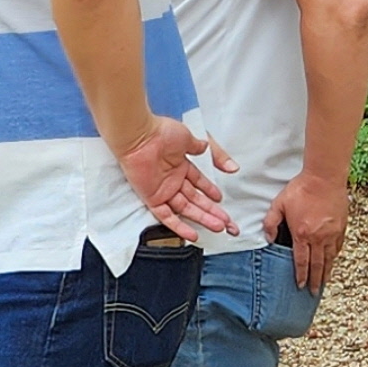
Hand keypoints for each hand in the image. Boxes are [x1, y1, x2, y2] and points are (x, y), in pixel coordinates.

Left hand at [117, 118, 237, 238]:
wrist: (139, 136)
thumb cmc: (159, 132)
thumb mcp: (190, 140)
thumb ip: (207, 151)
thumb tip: (220, 158)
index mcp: (180, 165)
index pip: (199, 183)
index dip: (210, 192)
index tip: (221, 200)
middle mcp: (172, 179)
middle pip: (196, 200)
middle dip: (213, 212)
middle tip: (227, 222)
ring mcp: (162, 189)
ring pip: (186, 209)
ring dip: (203, 219)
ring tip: (219, 228)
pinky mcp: (152, 197)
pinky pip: (166, 216)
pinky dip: (179, 225)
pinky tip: (192, 234)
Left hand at [263, 169, 349, 291]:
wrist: (324, 177)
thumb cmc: (300, 189)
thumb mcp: (278, 205)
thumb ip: (271, 223)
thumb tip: (268, 238)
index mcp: (302, 234)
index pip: (301, 261)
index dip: (301, 275)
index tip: (301, 286)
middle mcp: (319, 237)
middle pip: (317, 264)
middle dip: (315, 280)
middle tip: (314, 292)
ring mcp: (332, 232)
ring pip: (330, 257)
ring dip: (327, 271)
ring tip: (325, 282)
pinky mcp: (342, 226)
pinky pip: (339, 246)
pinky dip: (335, 256)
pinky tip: (333, 261)